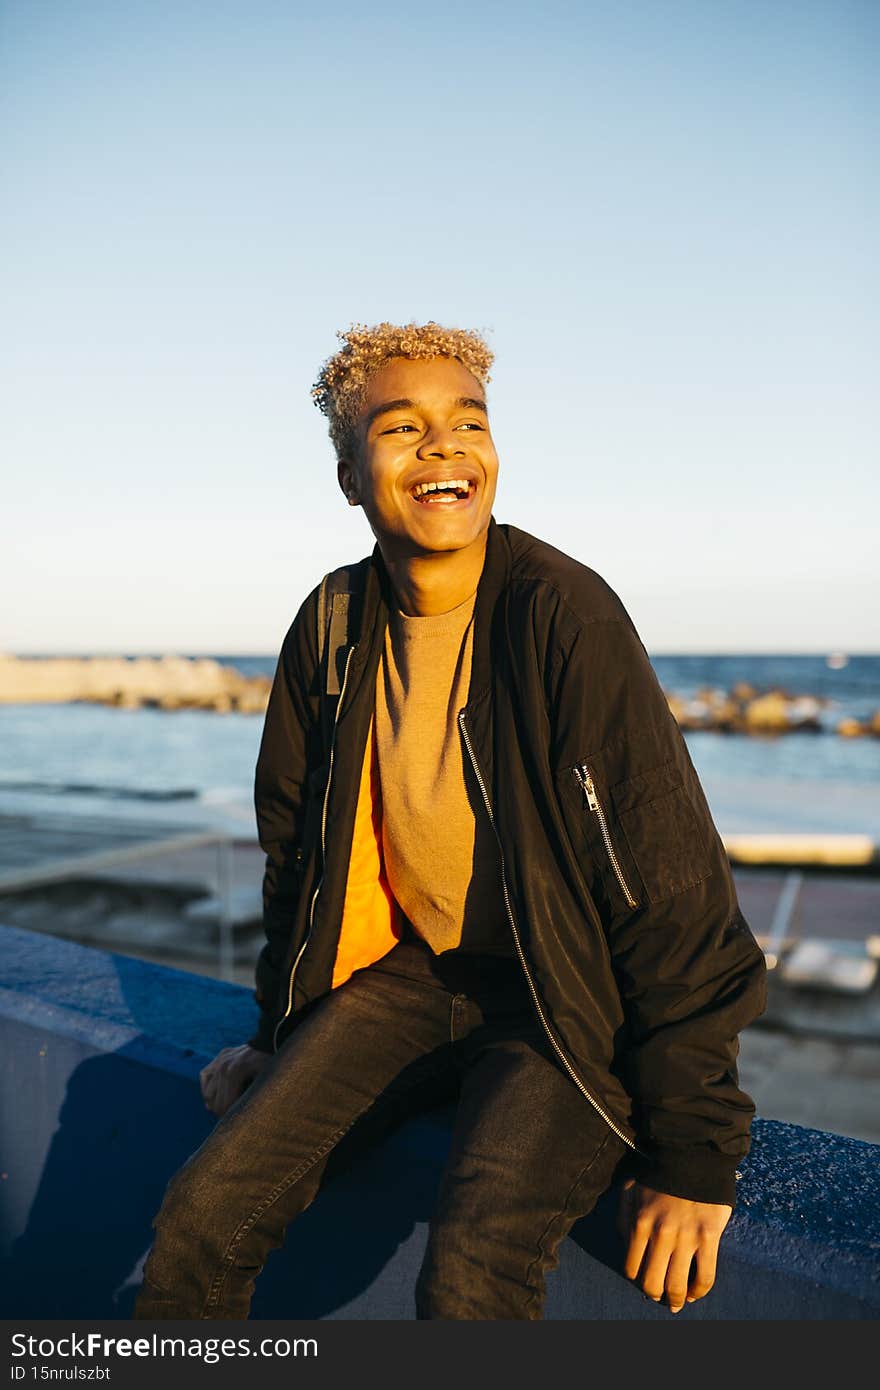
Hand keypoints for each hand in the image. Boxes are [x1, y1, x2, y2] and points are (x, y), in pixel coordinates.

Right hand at [199, 1044, 272, 1117]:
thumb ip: (252, 1099)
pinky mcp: (221, 1055)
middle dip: (221, 1112)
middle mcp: (223, 1066)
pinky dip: (207, 1087)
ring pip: (208, 1091)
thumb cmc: (272, 1065)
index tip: (234, 1123)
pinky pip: (205, 1075)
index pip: (224, 1104)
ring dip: (214, 1103)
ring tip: (223, 1110)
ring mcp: (221, 1059)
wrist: (273, 1041)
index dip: (228, 1117)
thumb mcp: (266, 1082)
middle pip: (215, 1100)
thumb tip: (243, 1120)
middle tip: (230, 1120)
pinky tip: (212, 1097)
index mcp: (234, 1073)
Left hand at [618, 1179, 731, 1313]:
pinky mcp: (709, 1237)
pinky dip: (700, 1291)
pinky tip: (696, 1292)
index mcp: (639, 1223)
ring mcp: (686, 1238)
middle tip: (660, 1297)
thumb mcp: (629, 1189)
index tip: (643, 1279)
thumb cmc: (658, 1170)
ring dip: (677, 1299)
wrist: (691, 1153)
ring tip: (678, 1302)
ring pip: (678, 1285)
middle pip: (653, 1282)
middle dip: (655, 1294)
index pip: (632, 1268)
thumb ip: (623, 1217)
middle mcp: (660, 1235)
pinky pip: (705, 1275)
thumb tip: (626, 1244)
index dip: (636, 1279)